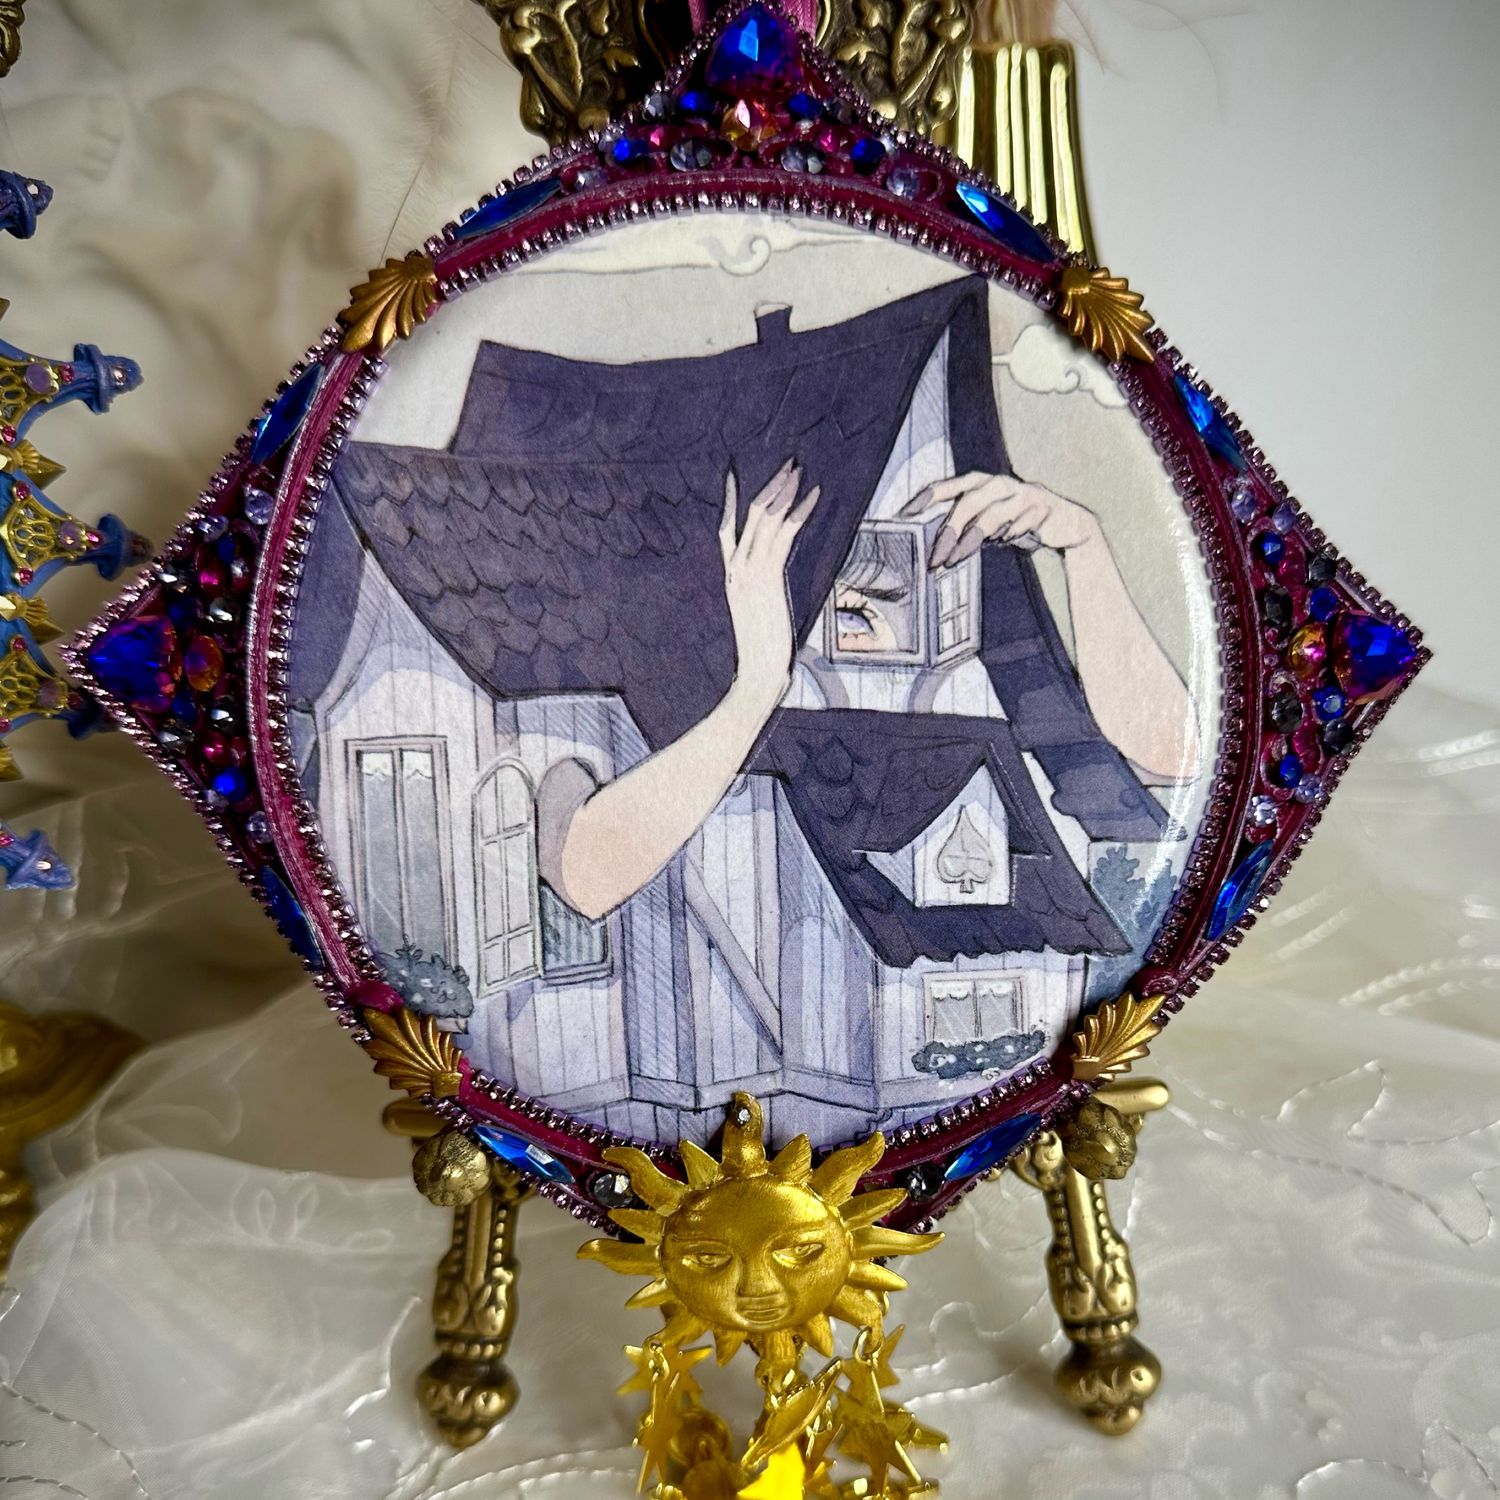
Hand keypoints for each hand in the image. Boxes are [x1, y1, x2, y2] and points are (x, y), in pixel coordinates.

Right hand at [719, 459, 819, 704]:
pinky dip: (800, 512)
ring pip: (767, 519)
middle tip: (788, 464)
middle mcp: (736, 568)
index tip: (733, 475)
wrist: (757, 671)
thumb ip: (758, 591)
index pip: (726, 528)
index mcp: (730, 575)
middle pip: (751, 515)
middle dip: (772, 485)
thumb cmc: (760, 650)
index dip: (729, 499)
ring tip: (801, 472)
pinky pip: (784, 534)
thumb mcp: (754, 613)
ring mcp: (750, 572)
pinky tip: (812, 497)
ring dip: (786, 491)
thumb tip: (771, 579)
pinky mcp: (767, 577)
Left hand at [900, 472, 1098, 566]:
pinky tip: (1006, 543)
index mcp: (981, 483)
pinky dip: (1012, 533)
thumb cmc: (1017, 521)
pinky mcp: (1042, 508)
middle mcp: (999, 484)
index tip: (904, 514)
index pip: (947, 486)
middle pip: (967, 502)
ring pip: (992, 513)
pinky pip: (1022, 521)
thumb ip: (964, 526)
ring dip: (971, 539)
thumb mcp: (987, 522)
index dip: (925, 498)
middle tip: (935, 559)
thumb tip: (935, 547)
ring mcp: (1022, 494)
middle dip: (948, 531)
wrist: (1066, 524)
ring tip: (956, 559)